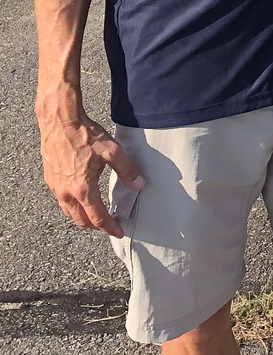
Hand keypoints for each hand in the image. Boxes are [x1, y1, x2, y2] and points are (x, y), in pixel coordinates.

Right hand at [38, 105, 143, 236]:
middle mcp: (66, 192)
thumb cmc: (85, 135)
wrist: (59, 122)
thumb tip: (139, 185)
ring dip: (82, 217)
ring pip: (68, 212)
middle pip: (80, 220)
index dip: (109, 227)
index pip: (97, 217)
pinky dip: (73, 206)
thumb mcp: (112, 151)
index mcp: (82, 189)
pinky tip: (81, 197)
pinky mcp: (50, 179)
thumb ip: (127, 170)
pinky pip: (61, 200)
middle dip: (95, 226)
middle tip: (108, 225)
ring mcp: (56, 187)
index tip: (119, 232)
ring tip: (96, 215)